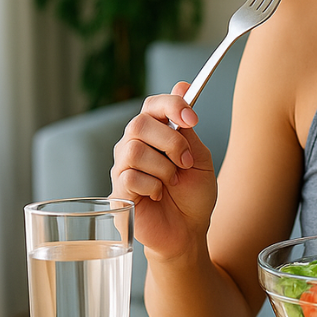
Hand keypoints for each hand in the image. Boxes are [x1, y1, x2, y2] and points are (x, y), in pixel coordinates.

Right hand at [110, 82, 217, 260]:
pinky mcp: (117, 191)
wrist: (189, 231)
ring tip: (172, 182)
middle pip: (138, 124)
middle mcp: (134, 145)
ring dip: (164, 167)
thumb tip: (182, 85)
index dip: (172, 105)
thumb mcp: (200, 157)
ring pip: (133, 150)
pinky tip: (158, 195)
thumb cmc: (193, 195)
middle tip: (187, 162)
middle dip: (171, 142)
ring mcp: (122, 168)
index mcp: (155, 133)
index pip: (153, 105)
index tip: (193, 119)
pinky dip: (153, 186)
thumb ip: (187, 128)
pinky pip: (129, 177)